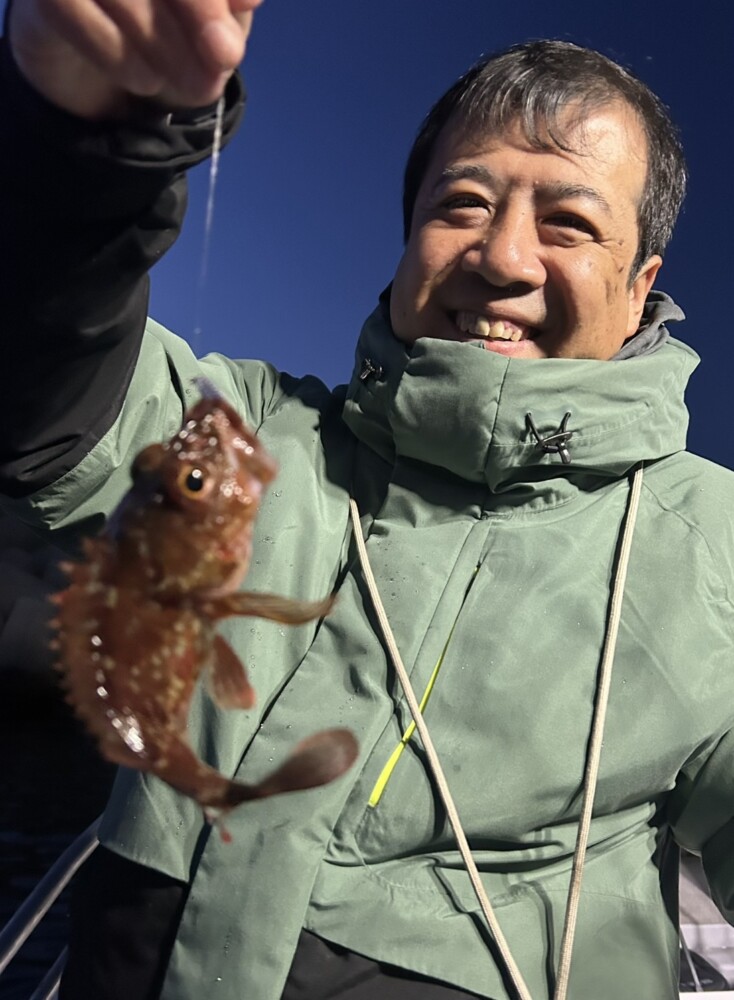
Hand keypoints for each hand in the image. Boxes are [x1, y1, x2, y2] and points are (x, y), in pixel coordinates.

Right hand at [7, 0, 262, 118]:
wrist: (107, 76)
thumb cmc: (170, 33)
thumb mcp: (211, 25)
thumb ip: (228, 9)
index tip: (242, 21)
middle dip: (199, 9)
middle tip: (224, 58)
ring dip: (163, 42)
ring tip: (193, 84)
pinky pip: (70, 9)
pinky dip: (116, 52)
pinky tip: (145, 80)